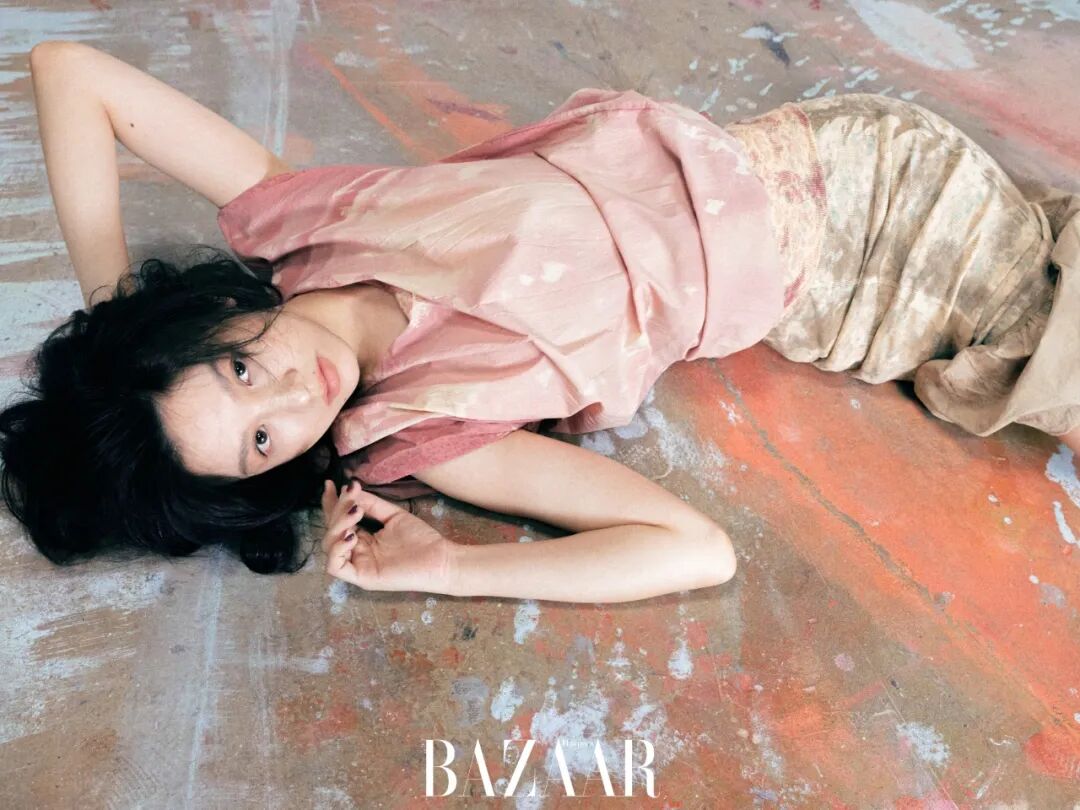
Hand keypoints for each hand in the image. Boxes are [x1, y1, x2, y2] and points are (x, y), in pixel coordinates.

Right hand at [319, 480, 458, 594]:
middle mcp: (357, 552)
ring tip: (356, 512)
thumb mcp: (393, 515)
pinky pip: (335, 567)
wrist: (441, 559)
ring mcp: (359, 566)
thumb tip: (351, 488)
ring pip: (329, 547)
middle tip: (352, 495)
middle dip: (338, 509)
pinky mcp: (363, 578)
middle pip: (332, 530)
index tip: (330, 483)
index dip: (331, 503)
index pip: (339, 520)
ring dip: (337, 525)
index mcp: (363, 539)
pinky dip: (337, 549)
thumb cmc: (421, 540)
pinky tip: (352, 535)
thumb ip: (372, 505)